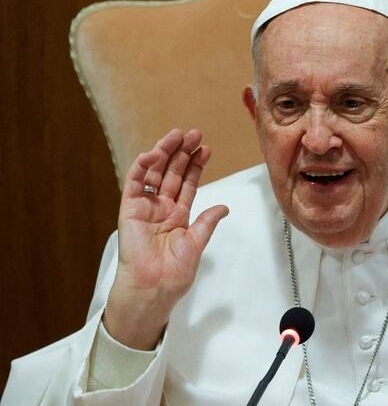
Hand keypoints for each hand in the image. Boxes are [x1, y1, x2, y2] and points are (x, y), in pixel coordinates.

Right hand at [104, 129, 228, 349]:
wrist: (155, 286)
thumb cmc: (174, 272)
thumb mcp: (196, 243)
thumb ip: (207, 222)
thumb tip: (224, 207)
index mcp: (178, 215)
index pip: (187, 184)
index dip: (196, 166)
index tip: (206, 149)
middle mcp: (162, 208)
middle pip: (172, 173)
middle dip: (183, 153)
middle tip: (194, 134)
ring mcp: (146, 207)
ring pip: (155, 174)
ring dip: (165, 153)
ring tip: (177, 136)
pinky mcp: (130, 210)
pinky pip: (134, 184)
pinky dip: (142, 167)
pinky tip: (154, 153)